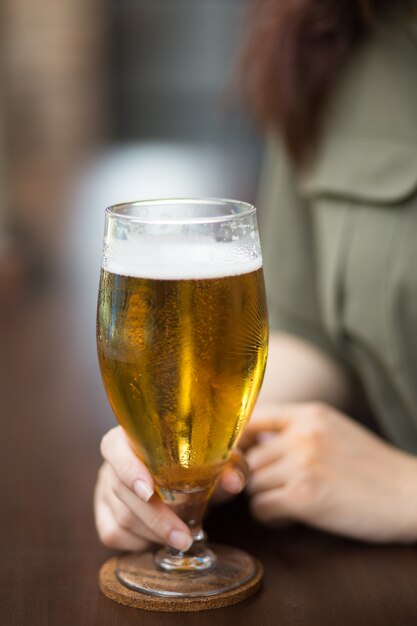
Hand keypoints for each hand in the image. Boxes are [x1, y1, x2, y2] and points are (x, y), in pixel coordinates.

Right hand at [94, 426, 246, 550]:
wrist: (180, 469)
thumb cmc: (194, 458)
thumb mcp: (213, 456)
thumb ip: (226, 464)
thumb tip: (233, 483)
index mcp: (129, 437)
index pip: (114, 448)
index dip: (128, 469)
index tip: (149, 490)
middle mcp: (111, 461)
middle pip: (122, 491)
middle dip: (156, 519)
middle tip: (184, 537)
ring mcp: (103, 488)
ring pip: (121, 517)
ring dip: (153, 534)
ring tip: (182, 537)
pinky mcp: (102, 512)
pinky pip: (113, 534)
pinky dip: (139, 542)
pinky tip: (159, 538)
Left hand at [245, 402, 416, 542]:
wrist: (411, 495)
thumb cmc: (373, 467)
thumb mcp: (335, 430)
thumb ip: (296, 429)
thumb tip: (252, 441)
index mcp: (310, 414)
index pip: (253, 418)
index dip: (241, 441)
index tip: (242, 458)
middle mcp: (302, 434)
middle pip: (249, 456)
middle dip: (258, 475)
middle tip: (277, 488)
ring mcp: (302, 464)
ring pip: (252, 483)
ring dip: (264, 496)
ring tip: (288, 502)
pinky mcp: (304, 497)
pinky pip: (261, 507)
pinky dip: (271, 516)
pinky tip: (291, 516)